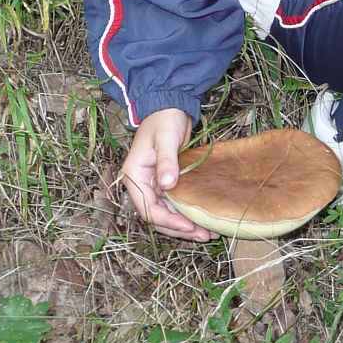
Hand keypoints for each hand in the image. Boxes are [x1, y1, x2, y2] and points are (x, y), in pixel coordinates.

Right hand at [121, 108, 218, 240]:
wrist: (170, 106)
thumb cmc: (165, 119)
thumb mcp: (165, 137)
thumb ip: (166, 161)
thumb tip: (167, 185)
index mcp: (134, 176)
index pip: (148, 209)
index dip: (168, 221)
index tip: (188, 226)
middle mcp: (142, 185)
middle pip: (158, 216)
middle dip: (180, 229)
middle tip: (204, 236)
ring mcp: (154, 186)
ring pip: (169, 214)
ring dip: (186, 226)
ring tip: (209, 234)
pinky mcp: (167, 184)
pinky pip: (177, 205)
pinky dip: (189, 214)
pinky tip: (205, 220)